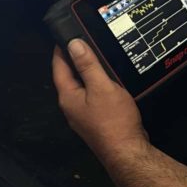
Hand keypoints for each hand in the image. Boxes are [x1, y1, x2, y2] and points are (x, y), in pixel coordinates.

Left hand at [52, 40, 147, 160]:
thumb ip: (87, 65)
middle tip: (83, 41)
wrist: (127, 151)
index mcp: (68, 96)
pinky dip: (96, 84)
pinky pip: (92, 96)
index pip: (59, 66)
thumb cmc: (114, 121)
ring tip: (97, 57)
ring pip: (81, 87)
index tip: (65, 34)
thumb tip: (74, 45)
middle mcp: (71, 106)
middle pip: (69, 76)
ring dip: (87, 72)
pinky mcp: (95, 120)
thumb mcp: (101, 87)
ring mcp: (83, 115)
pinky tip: (108, 81)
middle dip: (75, 59)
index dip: (61, 49)